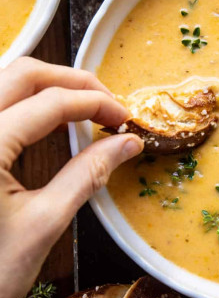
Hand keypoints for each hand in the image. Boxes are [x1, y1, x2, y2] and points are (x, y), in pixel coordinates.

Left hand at [0, 57, 143, 297]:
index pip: (50, 102)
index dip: (95, 103)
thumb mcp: (43, 224)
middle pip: (23, 73)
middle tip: (108, 104)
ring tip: (83, 106)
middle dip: (72, 80)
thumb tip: (128, 144)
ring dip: (47, 84)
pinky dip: (24, 101)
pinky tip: (46, 118)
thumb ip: (87, 174)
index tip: (125, 119)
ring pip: (4, 80)